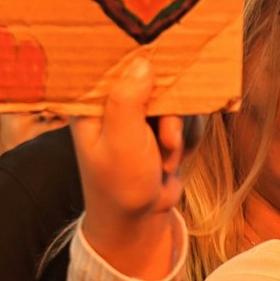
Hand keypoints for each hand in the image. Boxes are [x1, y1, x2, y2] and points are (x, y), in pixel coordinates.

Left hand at [72, 57, 185, 280]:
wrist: (140, 220)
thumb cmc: (120, 184)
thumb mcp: (121, 140)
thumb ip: (128, 100)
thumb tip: (141, 62)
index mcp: (91, 102)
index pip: (114, 63)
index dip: (141, 60)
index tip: (164, 61)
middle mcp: (113, 102)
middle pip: (156, 78)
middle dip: (170, 112)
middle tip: (166, 138)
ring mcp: (140, 114)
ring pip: (178, 100)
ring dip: (180, 130)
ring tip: (165, 158)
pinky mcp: (161, 126)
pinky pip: (188, 118)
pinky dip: (188, 139)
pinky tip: (173, 160)